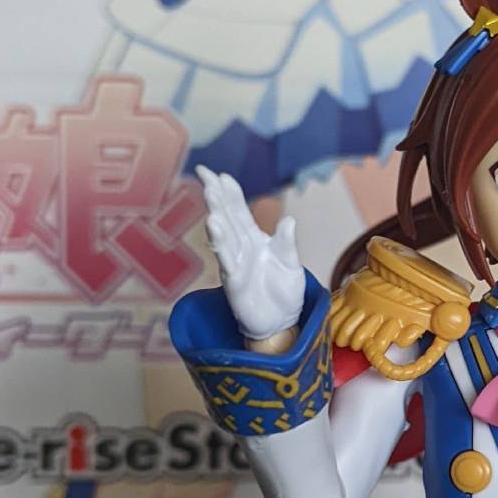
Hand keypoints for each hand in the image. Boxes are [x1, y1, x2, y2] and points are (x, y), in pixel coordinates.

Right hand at [196, 165, 304, 339]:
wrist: (282, 322)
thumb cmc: (283, 290)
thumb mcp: (291, 264)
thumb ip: (287, 243)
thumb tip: (289, 221)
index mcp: (254, 239)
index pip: (239, 211)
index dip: (230, 193)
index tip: (219, 174)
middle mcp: (241, 248)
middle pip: (227, 217)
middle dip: (217, 197)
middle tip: (205, 174)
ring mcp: (235, 264)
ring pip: (224, 237)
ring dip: (217, 217)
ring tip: (210, 196)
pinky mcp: (235, 282)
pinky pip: (227, 261)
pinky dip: (222, 244)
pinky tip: (214, 227)